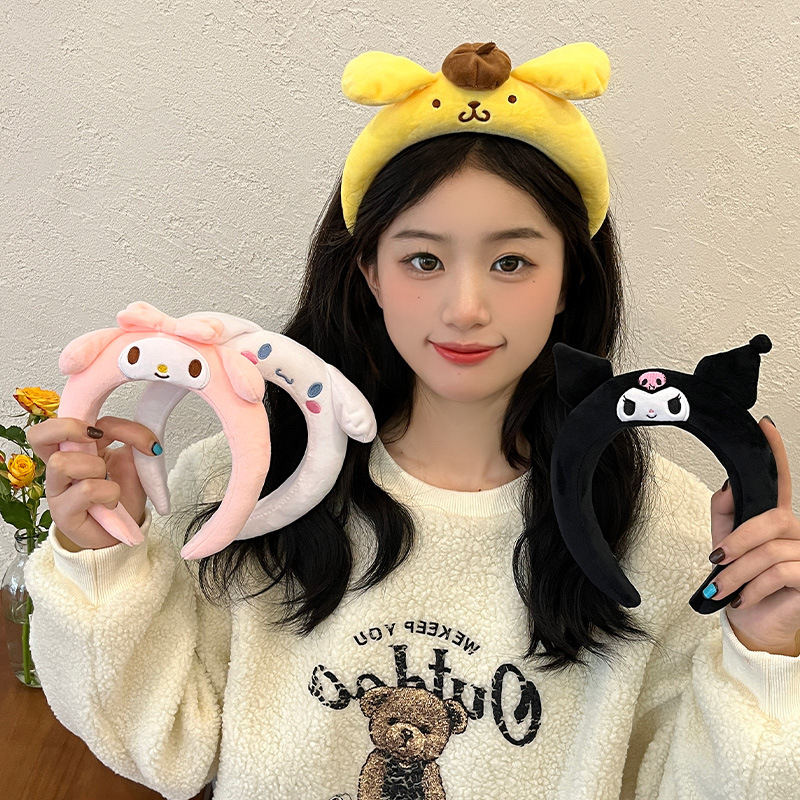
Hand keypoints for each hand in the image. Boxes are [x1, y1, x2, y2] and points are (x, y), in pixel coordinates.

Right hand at [26, 416, 160, 550]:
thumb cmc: (124, 493)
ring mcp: (57, 490)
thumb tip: (142, 435)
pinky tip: (111, 503)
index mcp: (74, 449)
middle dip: (68, 429)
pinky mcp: (62, 513)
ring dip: (95, 468)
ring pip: (62, 463)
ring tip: (109, 483)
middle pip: (38, 435)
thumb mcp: (134, 459)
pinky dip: (108, 492)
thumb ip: (132, 439)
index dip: (88, 419)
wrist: (126, 529)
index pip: (63, 420)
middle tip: (95, 438)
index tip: (115, 432)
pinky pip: (85, 490)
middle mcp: (60, 466)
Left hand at [708, 417, 799, 655]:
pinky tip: (744, 598)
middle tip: (716, 560)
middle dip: (737, 541)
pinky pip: (780, 573)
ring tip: (723, 590)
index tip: (765, 425)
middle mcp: (796, 531)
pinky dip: (753, 588)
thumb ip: (725, 512)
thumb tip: (727, 485)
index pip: (780, 480)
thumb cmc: (740, 580)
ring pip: (769, 552)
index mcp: (774, 519)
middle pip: (772, 519)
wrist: (751, 623)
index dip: (775, 452)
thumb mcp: (724, 543)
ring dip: (737, 574)